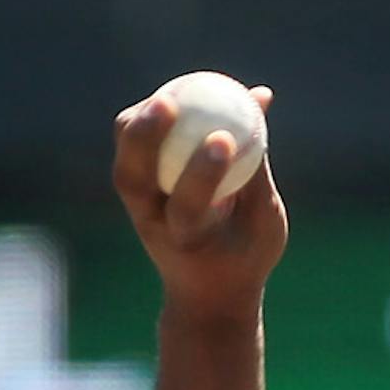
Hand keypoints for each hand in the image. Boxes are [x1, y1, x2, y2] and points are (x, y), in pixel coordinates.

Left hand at [112, 85, 288, 319]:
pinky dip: (147, 119)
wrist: (206, 294)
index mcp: (189, 242)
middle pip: (132, 179)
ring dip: (140, 123)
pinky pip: (130, 146)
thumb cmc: (245, 254)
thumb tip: (259, 95)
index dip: (202, 171)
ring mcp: (137, 210)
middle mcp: (153, 226)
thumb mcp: (265, 219)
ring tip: (171, 97)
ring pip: (125, 161)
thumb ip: (257, 162)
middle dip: (145, 137)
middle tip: (169, 100)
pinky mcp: (133, 192)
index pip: (187, 206)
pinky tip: (174, 98)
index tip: (225, 139)